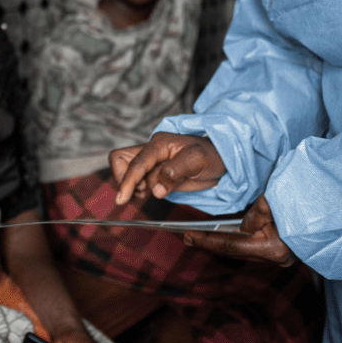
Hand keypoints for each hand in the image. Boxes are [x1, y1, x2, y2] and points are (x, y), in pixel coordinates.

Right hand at [109, 132, 226, 204]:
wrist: (221, 160)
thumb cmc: (211, 155)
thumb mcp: (196, 161)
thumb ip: (174, 173)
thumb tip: (156, 190)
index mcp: (160, 144)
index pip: (136, 162)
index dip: (127, 181)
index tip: (122, 199)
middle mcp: (152, 150)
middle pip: (121, 159)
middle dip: (124, 179)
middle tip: (141, 192)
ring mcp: (152, 161)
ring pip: (126, 170)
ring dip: (131, 185)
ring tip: (148, 192)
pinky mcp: (155, 172)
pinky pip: (136, 179)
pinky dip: (137, 189)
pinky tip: (152, 192)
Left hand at [183, 195, 297, 265]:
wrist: (336, 208)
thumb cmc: (305, 200)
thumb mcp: (275, 201)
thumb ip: (255, 215)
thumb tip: (242, 227)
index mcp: (273, 247)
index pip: (230, 245)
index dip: (206, 241)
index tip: (186, 236)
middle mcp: (276, 256)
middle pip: (235, 251)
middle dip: (211, 243)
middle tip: (189, 236)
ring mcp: (281, 256)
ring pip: (244, 250)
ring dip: (224, 243)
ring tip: (202, 236)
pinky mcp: (283, 250)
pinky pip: (254, 246)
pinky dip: (238, 240)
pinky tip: (228, 234)